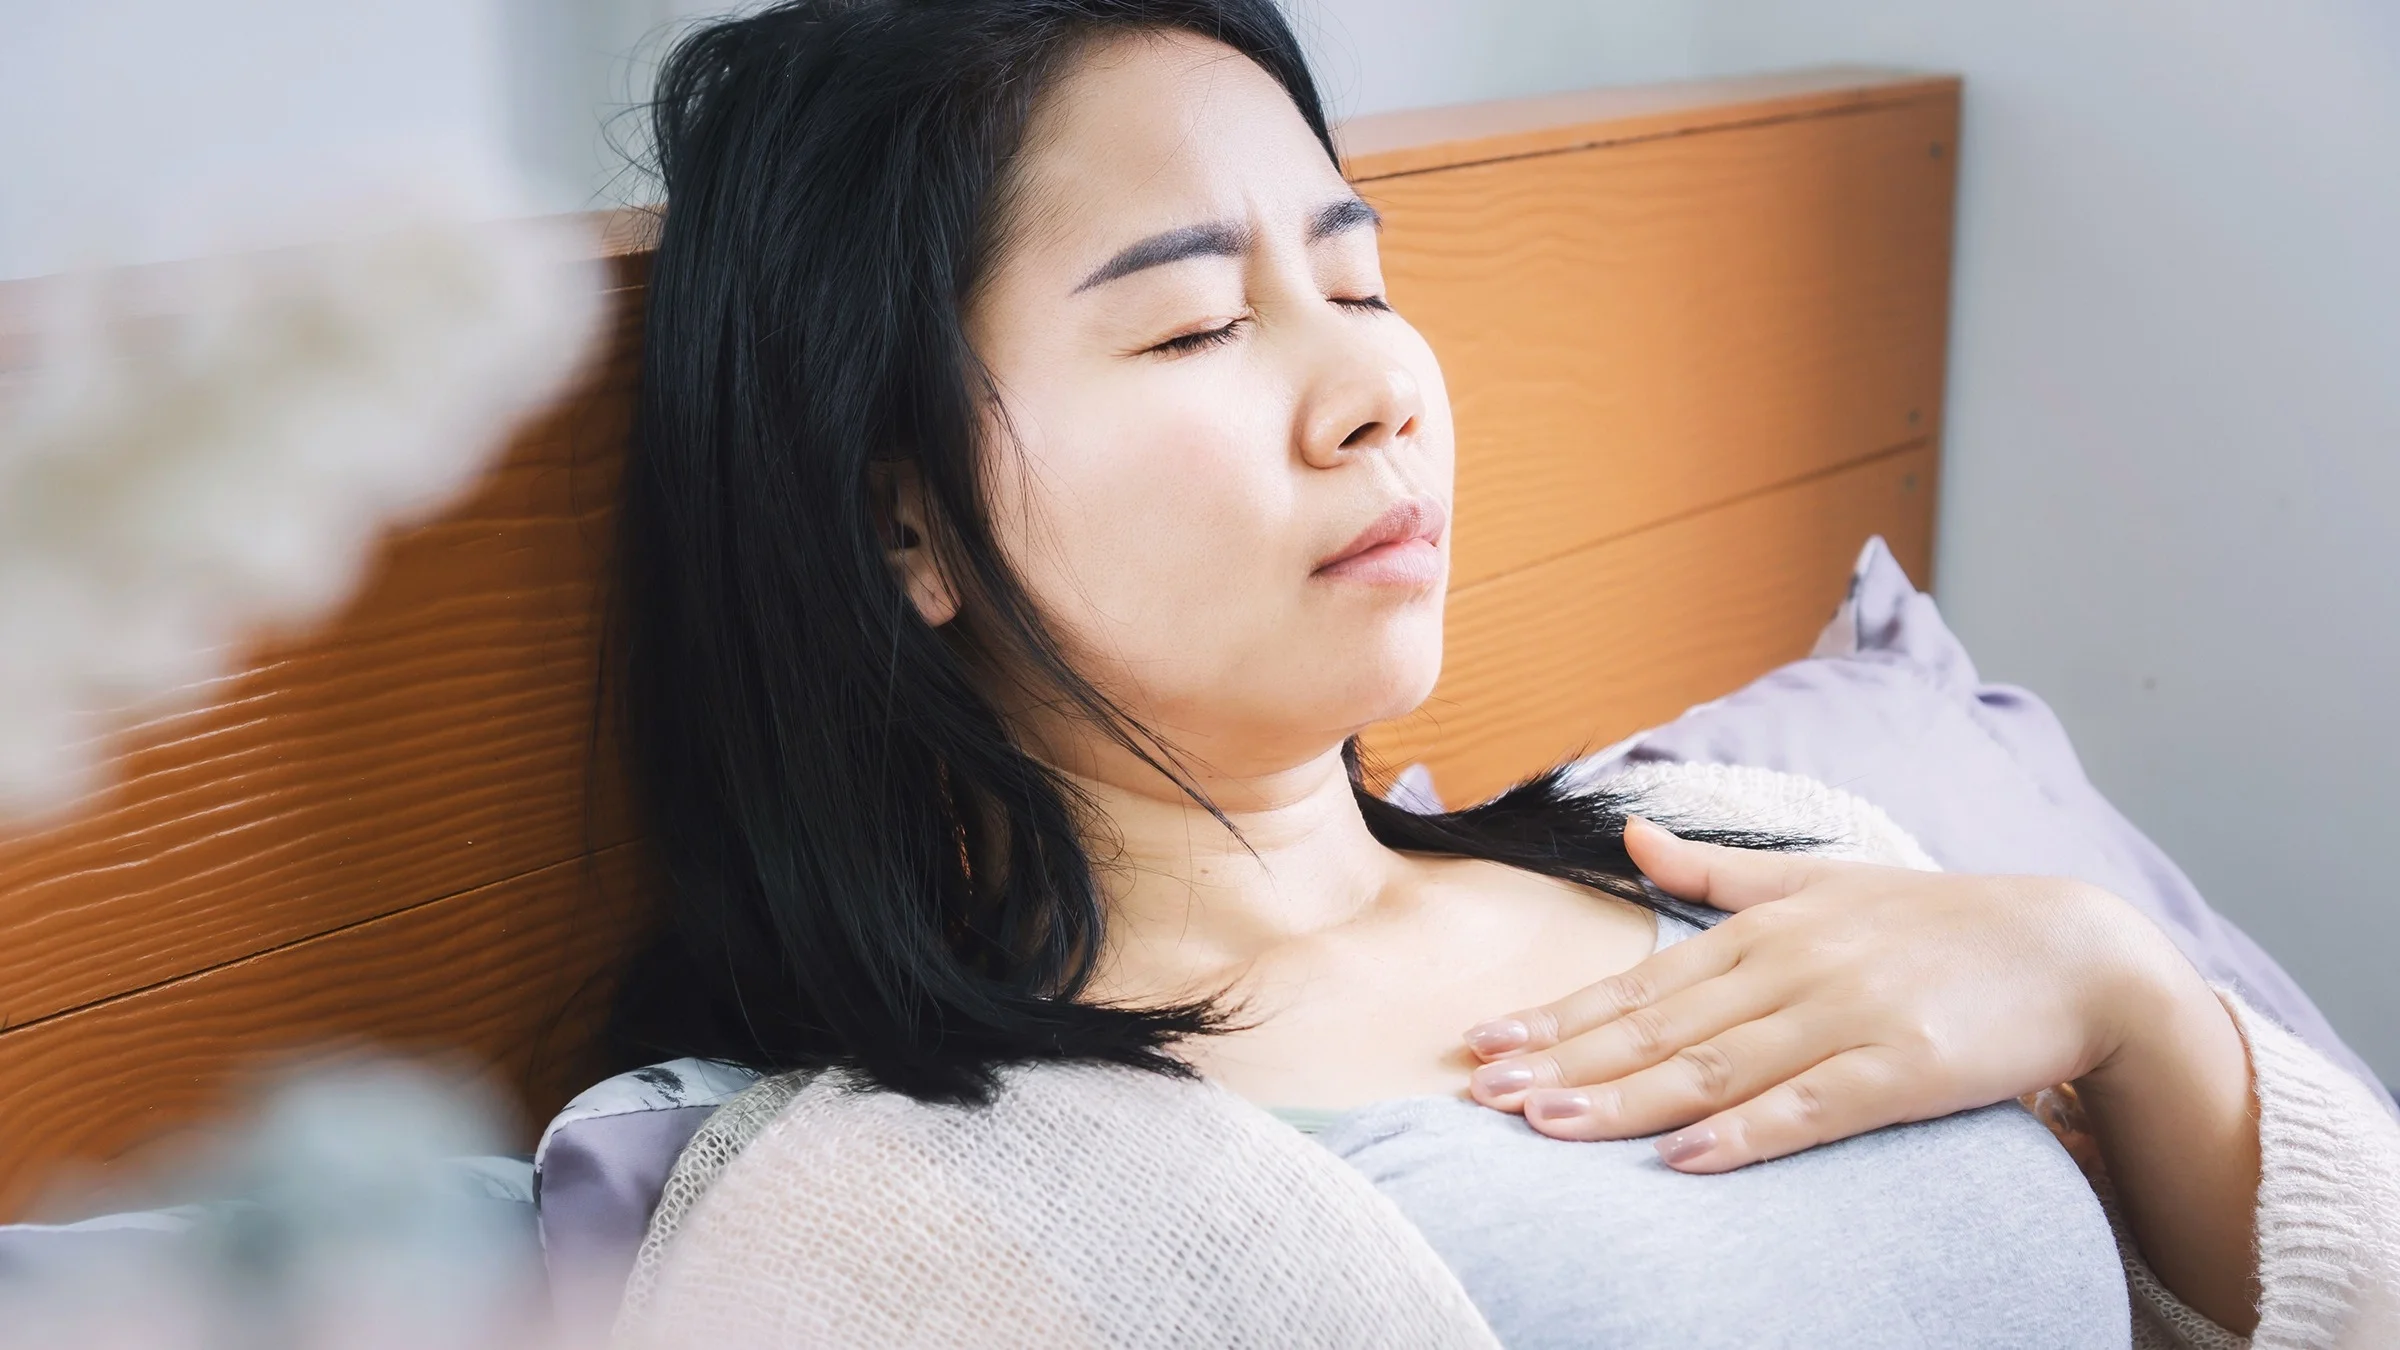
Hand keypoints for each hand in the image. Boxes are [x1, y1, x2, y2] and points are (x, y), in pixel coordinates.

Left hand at [1459, 817, 2199, 1172]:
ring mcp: (1847, 1017)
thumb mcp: (1823, 880)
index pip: (1638, 983)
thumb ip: (1720, 871)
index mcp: (1765, 930)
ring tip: (1545, 1126)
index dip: (1557, 1017)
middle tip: (1481, 1093)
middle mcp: (1792, 968)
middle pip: (1656, 1028)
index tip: (1482, 1042)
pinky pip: (1810, 1106)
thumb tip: (1630, 835)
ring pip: (1713, 1066)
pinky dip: (1745, 1131)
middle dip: (1562, 1063)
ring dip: (1624, 1100)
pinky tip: (1684, 1158)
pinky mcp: (1905, 1068)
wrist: (2077, 950)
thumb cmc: (1940, 924)